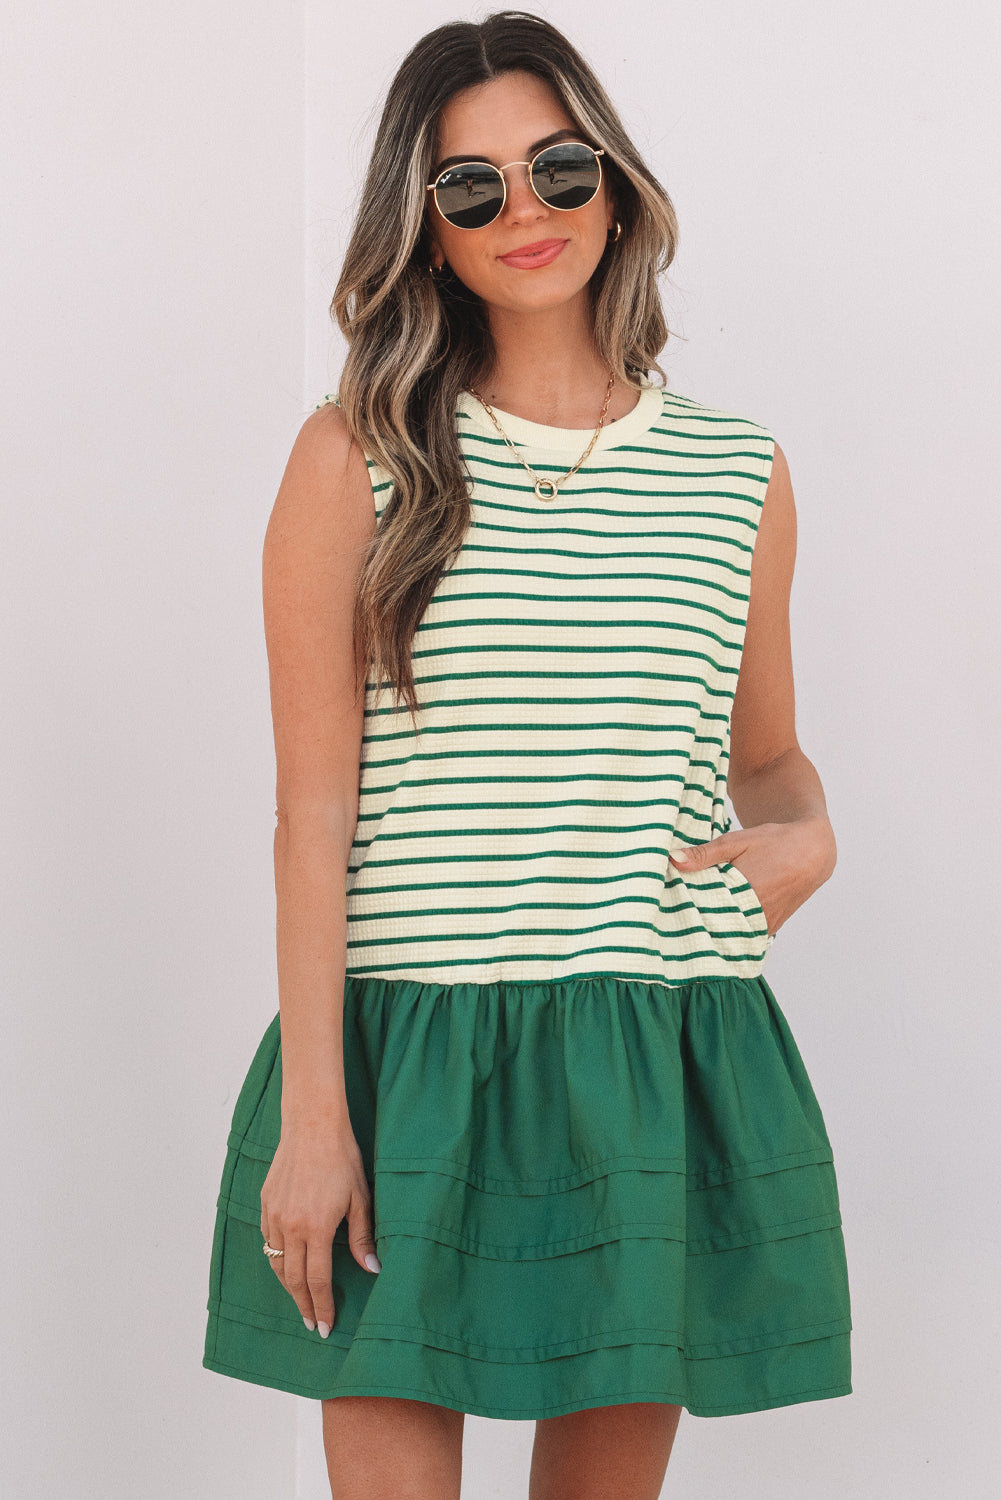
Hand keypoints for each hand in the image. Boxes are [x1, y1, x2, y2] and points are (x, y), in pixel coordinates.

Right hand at [260, 1124, 380, 1338]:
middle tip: (311, 1323)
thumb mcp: (360, 1197)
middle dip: (303, 1304)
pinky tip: (285, 1264)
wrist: (312, 1125)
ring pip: (276, 1263)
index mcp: (316, 1228)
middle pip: (292, 1279)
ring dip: (288, 1285)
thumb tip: (373, 1268)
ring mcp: (274, 1215)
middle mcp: (290, 1226)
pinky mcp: (265, 1203)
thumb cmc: (341, 1158)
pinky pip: (267, 1241)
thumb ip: (363, 1236)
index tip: (324, 1327)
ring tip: (300, 1300)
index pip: (317, 1280)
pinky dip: (276, 1259)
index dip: (322, 1306)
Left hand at [669, 816, 835, 936]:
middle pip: (717, 926)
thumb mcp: (737, 841)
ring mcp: (766, 925)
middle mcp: (758, 913)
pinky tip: (717, 922)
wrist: (812, 852)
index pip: (706, 910)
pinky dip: (731, 930)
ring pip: (731, 933)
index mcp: (747, 892)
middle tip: (676, 916)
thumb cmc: (774, 843)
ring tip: (694, 920)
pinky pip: (745, 935)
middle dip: (698, 921)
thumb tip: (673, 859)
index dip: (687, 910)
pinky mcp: (771, 929)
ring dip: (715, 927)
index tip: (670, 907)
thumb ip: (705, 854)